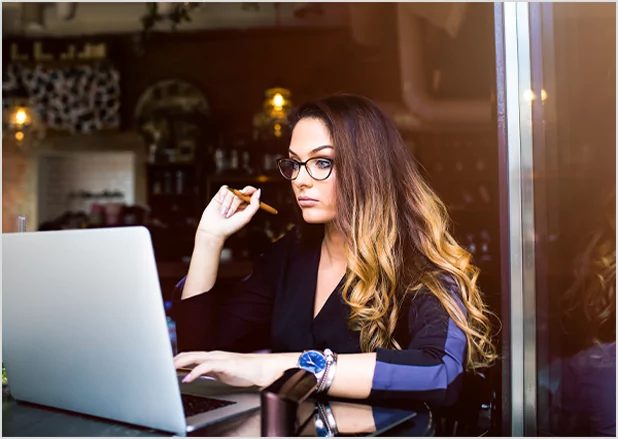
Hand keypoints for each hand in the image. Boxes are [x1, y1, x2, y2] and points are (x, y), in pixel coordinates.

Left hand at [174, 351, 296, 387]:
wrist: (264, 369)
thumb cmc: (247, 371)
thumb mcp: (224, 372)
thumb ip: (211, 372)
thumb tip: (198, 375)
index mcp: (213, 356)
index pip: (190, 355)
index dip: (176, 360)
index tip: (165, 367)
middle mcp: (214, 355)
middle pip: (188, 354)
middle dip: (173, 360)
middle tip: (160, 368)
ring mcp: (220, 358)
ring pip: (195, 358)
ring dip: (180, 364)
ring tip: (169, 370)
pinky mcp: (226, 364)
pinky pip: (207, 366)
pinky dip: (195, 371)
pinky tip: (188, 378)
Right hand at [196, 185, 260, 242]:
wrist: (214, 230)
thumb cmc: (231, 226)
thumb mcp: (246, 217)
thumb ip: (255, 205)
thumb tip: (258, 191)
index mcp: (247, 206)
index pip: (252, 193)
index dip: (250, 190)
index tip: (244, 192)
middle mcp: (238, 202)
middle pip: (241, 192)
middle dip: (235, 203)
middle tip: (230, 214)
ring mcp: (229, 199)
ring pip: (232, 191)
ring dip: (227, 203)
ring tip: (223, 213)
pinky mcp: (220, 197)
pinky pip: (224, 188)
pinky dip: (223, 195)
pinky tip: (220, 203)